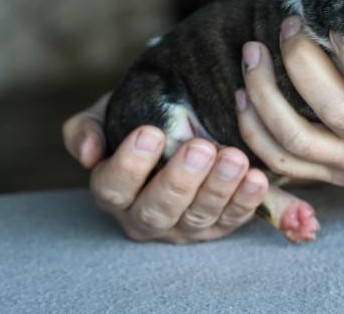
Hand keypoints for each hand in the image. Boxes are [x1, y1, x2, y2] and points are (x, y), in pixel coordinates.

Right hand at [62, 95, 268, 242]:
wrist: (176, 124)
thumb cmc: (136, 119)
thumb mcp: (105, 117)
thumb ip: (86, 129)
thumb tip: (88, 153)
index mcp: (113, 192)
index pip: (113, 187)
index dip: (130, 165)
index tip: (151, 133)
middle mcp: (144, 217)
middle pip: (158, 209)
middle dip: (180, 180)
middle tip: (200, 148)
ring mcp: (183, 227)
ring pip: (198, 216)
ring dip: (219, 188)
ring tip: (234, 158)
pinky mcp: (217, 228)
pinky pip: (233, 219)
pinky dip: (247, 200)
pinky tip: (257, 178)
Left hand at [235, 13, 343, 203]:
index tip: (338, 22)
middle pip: (335, 111)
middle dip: (302, 62)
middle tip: (292, 25)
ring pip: (297, 140)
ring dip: (265, 95)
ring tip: (253, 52)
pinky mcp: (339, 175)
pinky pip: (286, 163)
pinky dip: (255, 132)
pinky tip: (243, 94)